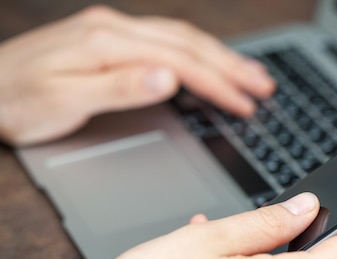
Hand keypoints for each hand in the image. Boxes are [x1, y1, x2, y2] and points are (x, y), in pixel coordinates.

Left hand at [0, 5, 275, 145]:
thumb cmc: (17, 102)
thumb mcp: (65, 103)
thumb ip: (120, 88)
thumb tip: (169, 77)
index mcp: (107, 42)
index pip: (179, 61)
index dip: (218, 84)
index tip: (246, 104)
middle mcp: (114, 28)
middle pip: (188, 43)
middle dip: (231, 66)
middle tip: (265, 86)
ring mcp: (113, 30)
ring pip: (181, 38)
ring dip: (219, 56)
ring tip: (251, 75)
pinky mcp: (110, 38)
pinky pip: (165, 40)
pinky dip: (195, 53)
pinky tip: (208, 63)